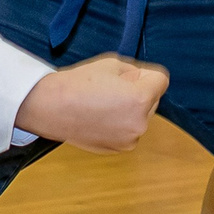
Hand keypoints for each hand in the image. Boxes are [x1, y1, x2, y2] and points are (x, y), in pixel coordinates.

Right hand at [14, 53, 169, 151]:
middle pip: (153, 100)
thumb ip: (136, 72)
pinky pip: (128, 131)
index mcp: (140, 100)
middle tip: (111, 89)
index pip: (161, 81)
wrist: (51, 107)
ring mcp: (129, 139)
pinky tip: (99, 117)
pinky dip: (120, 124)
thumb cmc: (79, 83)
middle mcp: (139, 124)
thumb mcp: (113, 64)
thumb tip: (145, 81)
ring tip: (103, 104)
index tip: (129, 76)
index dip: (146, 75)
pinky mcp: (119, 149)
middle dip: (139, 93)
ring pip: (141, 117)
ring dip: (130, 110)